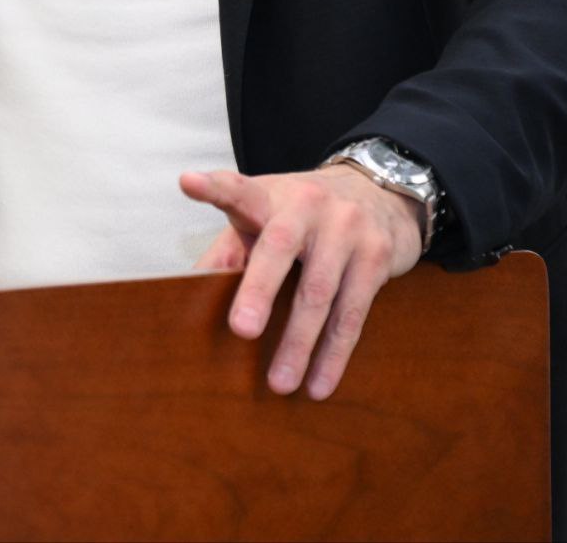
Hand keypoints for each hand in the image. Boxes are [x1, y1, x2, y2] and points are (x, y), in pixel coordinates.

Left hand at [179, 164, 421, 400]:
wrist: (380, 193)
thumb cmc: (302, 216)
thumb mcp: (264, 218)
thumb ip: (228, 250)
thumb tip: (186, 292)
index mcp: (270, 195)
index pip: (237, 189)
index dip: (213, 188)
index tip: (189, 184)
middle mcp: (308, 204)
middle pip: (280, 247)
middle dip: (260, 289)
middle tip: (242, 330)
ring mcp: (347, 227)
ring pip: (320, 291)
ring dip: (299, 343)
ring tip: (280, 383)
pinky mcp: (377, 256)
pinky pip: (353, 312)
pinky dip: (335, 354)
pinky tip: (320, 383)